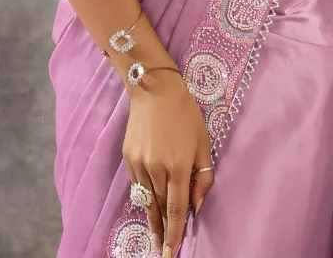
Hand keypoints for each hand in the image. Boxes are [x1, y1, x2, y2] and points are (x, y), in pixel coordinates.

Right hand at [122, 69, 213, 256]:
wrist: (155, 90)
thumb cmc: (185, 115)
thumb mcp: (203, 142)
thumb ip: (203, 176)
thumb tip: (197, 205)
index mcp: (178, 165)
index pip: (176, 209)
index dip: (175, 234)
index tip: (172, 253)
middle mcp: (156, 168)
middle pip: (160, 208)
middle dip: (163, 232)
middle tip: (165, 252)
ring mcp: (139, 164)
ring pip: (147, 200)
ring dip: (153, 219)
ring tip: (156, 237)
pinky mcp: (128, 158)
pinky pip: (137, 185)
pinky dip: (144, 197)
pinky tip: (149, 205)